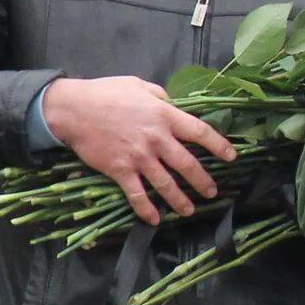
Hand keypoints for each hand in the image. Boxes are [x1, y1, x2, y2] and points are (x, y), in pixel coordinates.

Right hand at [43, 76, 231, 224]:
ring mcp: (139, 156)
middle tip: (213, 191)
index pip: (200, 132)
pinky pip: (137, 194)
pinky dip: (146, 209)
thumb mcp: (139, 85)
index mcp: (164, 115)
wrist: (73, 109)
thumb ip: (160, 96)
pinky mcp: (120, 170)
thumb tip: (173, 102)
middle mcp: (156, 138)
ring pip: (166, 183)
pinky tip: (154, 219)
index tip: (232, 156)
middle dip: (203, 180)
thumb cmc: (106, 93)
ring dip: (180, 200)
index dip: (218, 145)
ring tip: (190, 210)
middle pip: (187, 163)